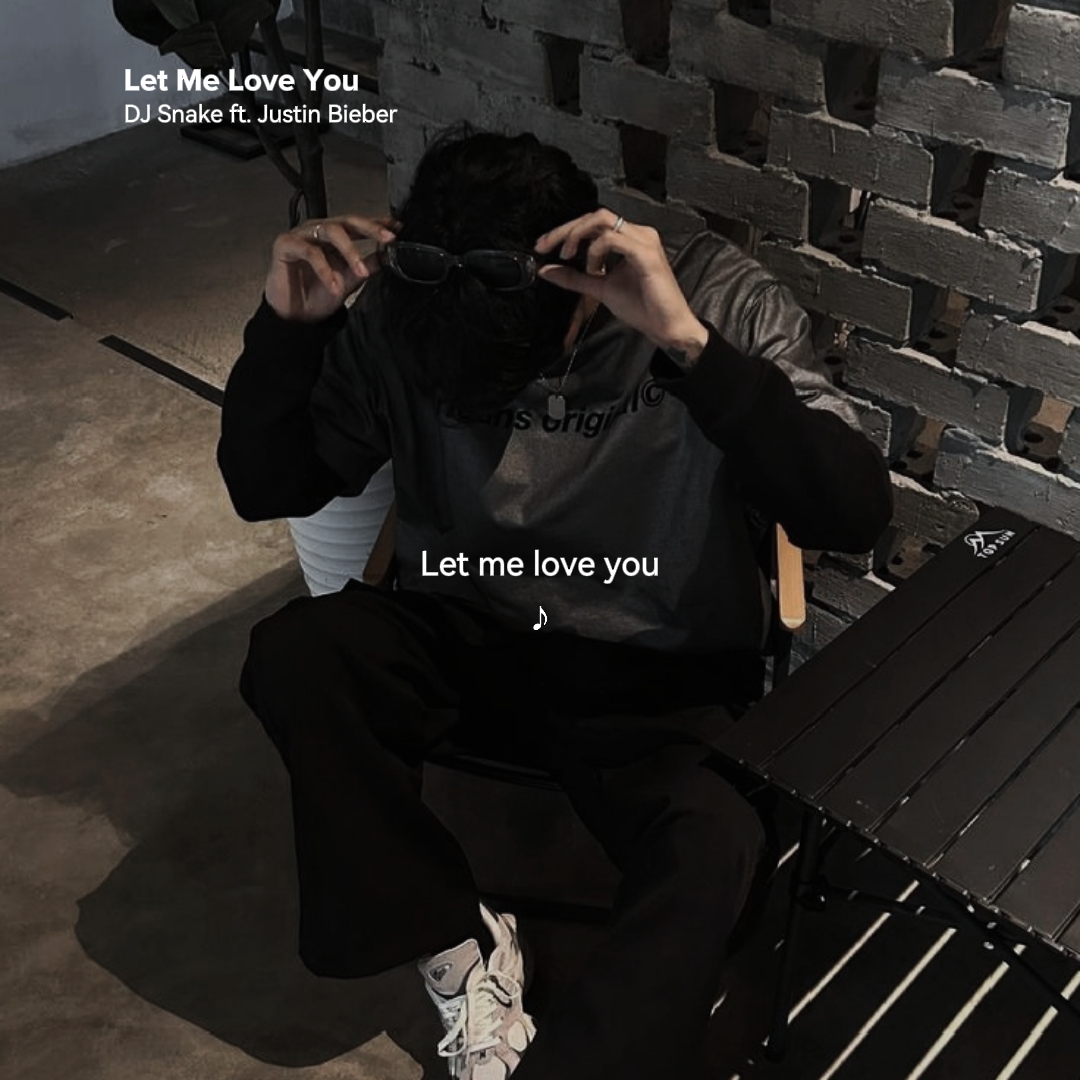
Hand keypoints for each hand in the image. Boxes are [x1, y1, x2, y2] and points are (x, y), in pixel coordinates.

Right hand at [265, 215, 397, 321]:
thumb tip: (389, 255)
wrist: (295, 315)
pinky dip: (325, 270)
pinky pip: (310, 252)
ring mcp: (302, 235)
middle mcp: (319, 231)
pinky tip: (334, 287)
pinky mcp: (285, 244)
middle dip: (370, 228)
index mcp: (335, 237)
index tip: (398, 228)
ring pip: (331, 231)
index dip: (378, 224)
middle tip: (388, 239)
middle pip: (348, 221)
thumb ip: (368, 265)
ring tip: (361, 273)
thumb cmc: (317, 294)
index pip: (359, 224)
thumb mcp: (350, 280)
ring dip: (350, 251)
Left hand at [534, 210, 708, 360]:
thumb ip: (575, 278)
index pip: (593, 223)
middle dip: (566, 229)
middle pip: (594, 216)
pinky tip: (592, 268)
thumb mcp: (599, 288)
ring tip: (569, 256)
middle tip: (546, 246)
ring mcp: (643, 241)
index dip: (565, 231)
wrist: (667, 327)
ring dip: (578, 235)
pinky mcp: (645, 254)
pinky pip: (613, 239)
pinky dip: (595, 250)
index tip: (544, 246)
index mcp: (629, 239)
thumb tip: (548, 270)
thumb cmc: (643, 308)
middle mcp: (638, 234)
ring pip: (602, 220)